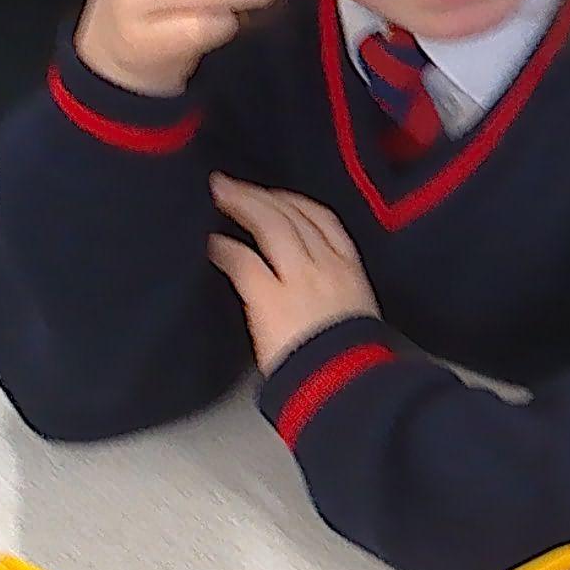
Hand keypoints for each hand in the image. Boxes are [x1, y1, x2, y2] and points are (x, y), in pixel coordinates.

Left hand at [207, 177, 375, 370]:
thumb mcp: (355, 314)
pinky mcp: (270, 297)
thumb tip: (308, 286)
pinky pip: (244, 261)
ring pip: (270, 226)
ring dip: (242, 205)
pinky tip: (214, 245)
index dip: (295, 202)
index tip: (276, 196)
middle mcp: (325, 265)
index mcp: (349, 269)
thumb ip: (332, 291)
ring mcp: (297, 278)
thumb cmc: (350, 361)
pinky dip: (226, 248)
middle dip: (260, 195)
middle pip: (292, 215)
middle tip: (233, 185)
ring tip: (219, 196)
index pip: (323, 220)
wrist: (346, 383)